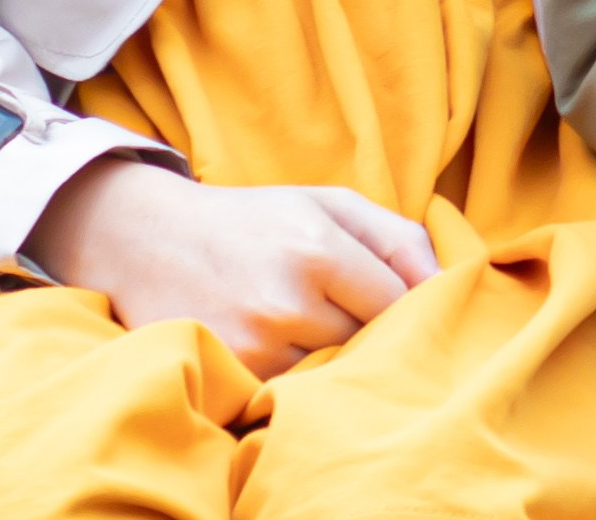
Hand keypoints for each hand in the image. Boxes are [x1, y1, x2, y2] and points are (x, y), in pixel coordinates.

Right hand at [25, 157, 439, 377]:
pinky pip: (289, 392)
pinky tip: (282, 349)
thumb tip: (448, 278)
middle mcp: (285, 303)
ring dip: (333, 357)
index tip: (393, 298)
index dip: (404, 303)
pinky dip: (296, 377)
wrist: (146, 241)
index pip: (399, 301)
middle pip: (367, 340)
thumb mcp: (329, 204)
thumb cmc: (254, 220)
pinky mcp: (226, 378)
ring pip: (331, 371)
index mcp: (319, 249)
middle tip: (350, 313)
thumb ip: (397, 235)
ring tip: (309, 326)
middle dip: (369, 330)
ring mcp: (252, 348)